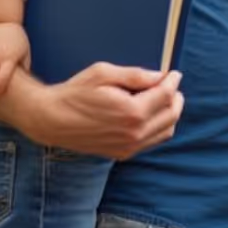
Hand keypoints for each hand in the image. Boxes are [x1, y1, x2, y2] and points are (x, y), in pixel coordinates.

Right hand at [27, 63, 184, 159]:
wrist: (51, 120)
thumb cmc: (74, 94)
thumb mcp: (104, 73)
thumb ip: (135, 75)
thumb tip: (158, 76)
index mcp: (132, 112)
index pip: (165, 95)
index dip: (172, 81)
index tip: (174, 73)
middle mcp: (134, 133)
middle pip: (171, 115)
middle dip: (176, 98)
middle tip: (172, 85)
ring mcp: (129, 147)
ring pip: (165, 132)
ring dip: (170, 114)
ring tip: (164, 99)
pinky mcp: (122, 154)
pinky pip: (151, 142)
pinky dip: (158, 127)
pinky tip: (151, 115)